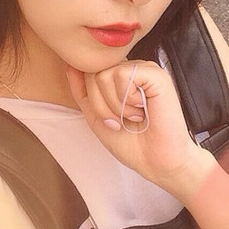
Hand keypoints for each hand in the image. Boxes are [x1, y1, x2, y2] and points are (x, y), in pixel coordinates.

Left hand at [66, 60, 209, 191]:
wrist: (158, 163)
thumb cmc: (132, 143)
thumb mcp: (97, 117)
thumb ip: (82, 91)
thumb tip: (70, 65)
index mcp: (120, 75)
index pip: (88, 71)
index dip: (93, 100)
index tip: (112, 120)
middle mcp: (132, 67)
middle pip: (93, 72)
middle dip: (101, 106)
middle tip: (122, 121)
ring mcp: (144, 68)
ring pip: (104, 74)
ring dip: (115, 105)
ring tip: (134, 116)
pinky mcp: (155, 74)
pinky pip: (122, 75)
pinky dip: (127, 99)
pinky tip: (142, 109)